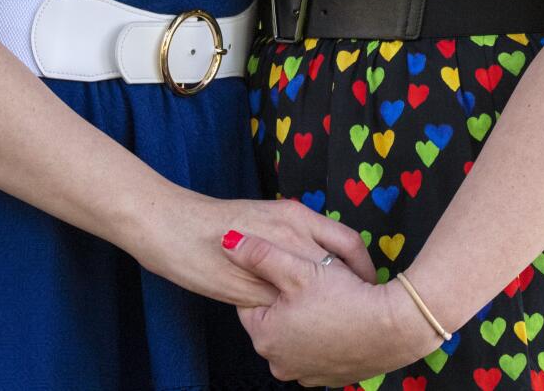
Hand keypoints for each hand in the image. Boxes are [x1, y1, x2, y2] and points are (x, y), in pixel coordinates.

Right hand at [125, 194, 375, 309]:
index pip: (350, 243)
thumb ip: (294, 234)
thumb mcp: (264, 217)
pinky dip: (297, 320)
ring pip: (314, 293)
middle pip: (340, 270)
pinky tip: (301, 329)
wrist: (173, 226)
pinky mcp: (252, 291)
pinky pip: (284, 310)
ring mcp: (274, 265)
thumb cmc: (218, 221)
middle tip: (361, 306)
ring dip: (328, 309)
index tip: (369, 282)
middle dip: (354, 292)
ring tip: (336, 321)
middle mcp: (290, 237)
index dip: (364, 266)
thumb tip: (318, 254)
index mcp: (295, 216)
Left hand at [224, 232, 439, 386]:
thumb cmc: (343, 297)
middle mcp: (280, 364)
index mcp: (265, 338)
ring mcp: (307, 376)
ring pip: (297, 336)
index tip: (290, 270)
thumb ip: (259, 254)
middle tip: (314, 281)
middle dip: (288, 301)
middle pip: (275, 320)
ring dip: (307, 318)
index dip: (270, 281)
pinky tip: (341, 317)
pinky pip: (319, 351)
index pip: (252, 302)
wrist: (394, 328)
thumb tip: (227, 240)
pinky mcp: (332, 378)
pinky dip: (326, 336)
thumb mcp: (298, 269)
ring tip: (330, 298)